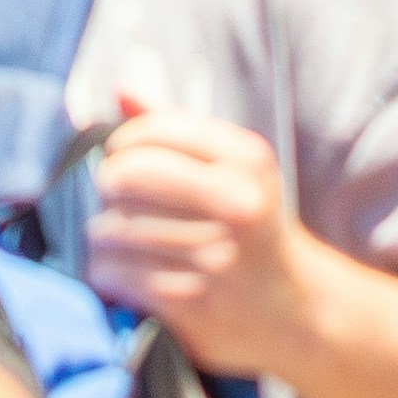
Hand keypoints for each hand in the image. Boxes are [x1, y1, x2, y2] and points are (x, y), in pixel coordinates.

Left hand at [83, 100, 306, 378]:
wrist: (297, 309)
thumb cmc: (251, 226)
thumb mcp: (232, 168)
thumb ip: (175, 127)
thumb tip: (121, 89)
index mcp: (246, 160)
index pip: (155, 131)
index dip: (121, 141)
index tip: (118, 155)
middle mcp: (237, 204)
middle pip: (127, 177)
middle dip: (106, 184)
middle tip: (111, 196)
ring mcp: (216, 257)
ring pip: (113, 228)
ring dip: (100, 232)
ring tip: (112, 235)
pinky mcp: (195, 303)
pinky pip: (118, 273)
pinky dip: (106, 269)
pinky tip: (117, 268)